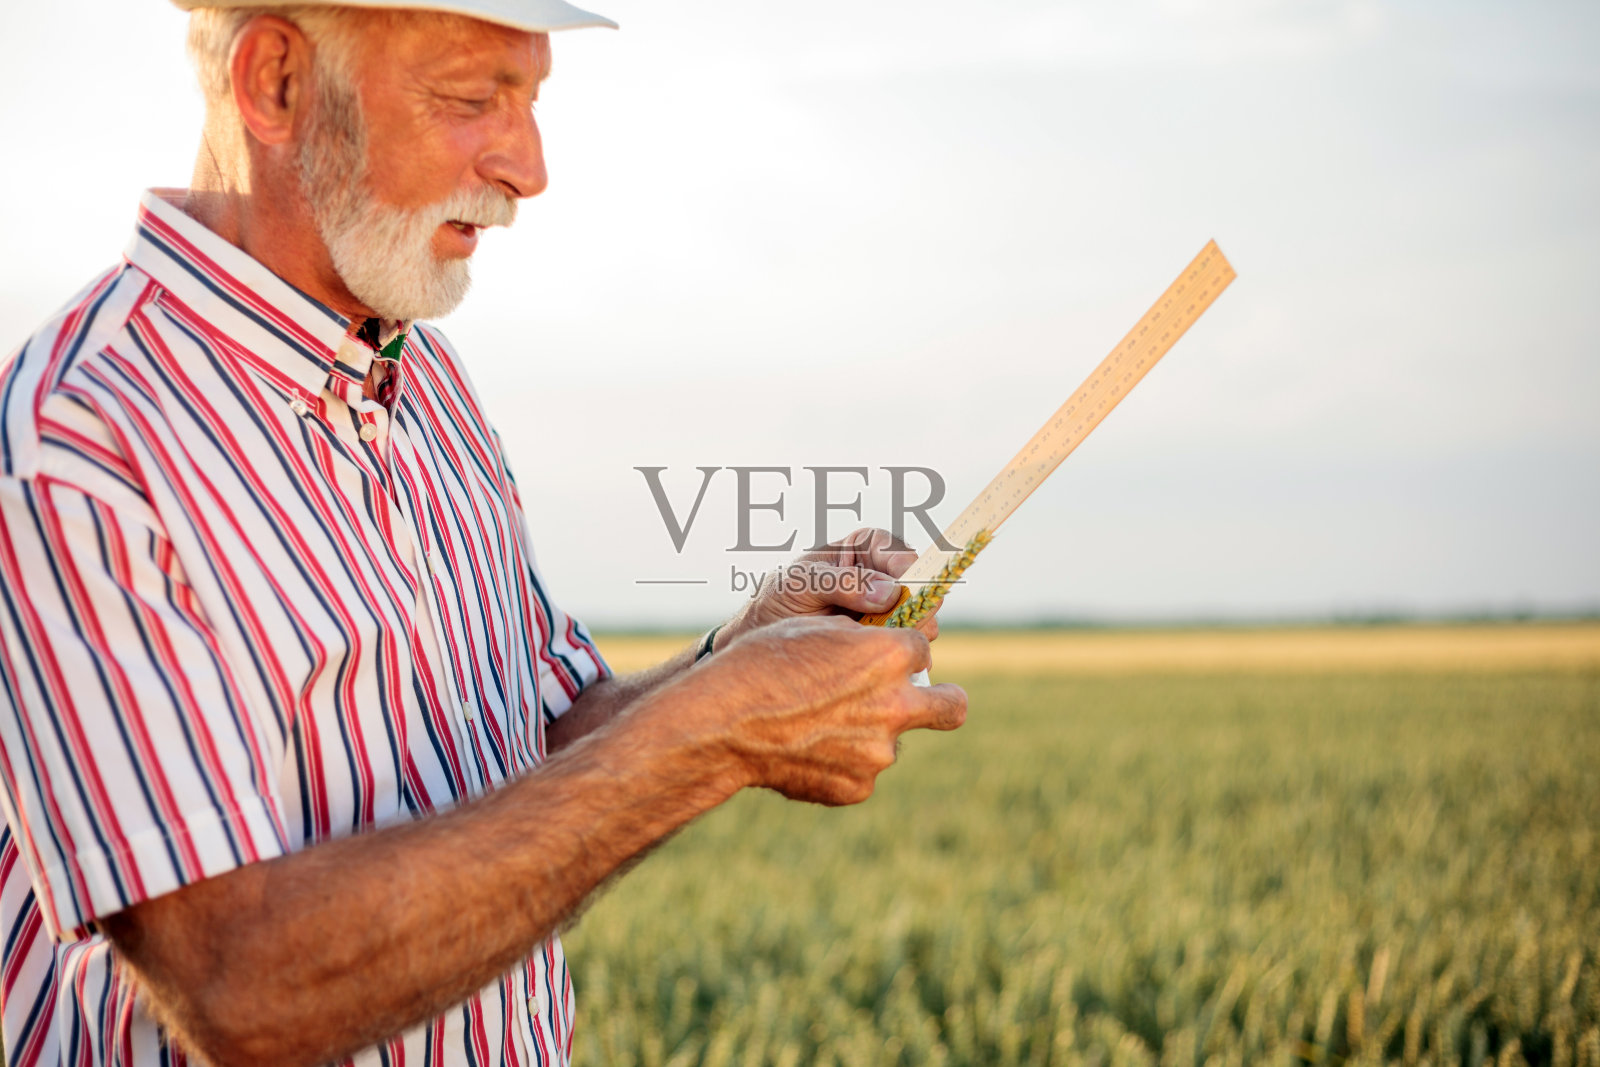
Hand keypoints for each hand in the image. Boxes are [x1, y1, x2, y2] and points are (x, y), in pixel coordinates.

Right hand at [683, 616, 966, 805]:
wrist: (725, 722)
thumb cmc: (763, 662)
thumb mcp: (815, 629)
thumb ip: (864, 642)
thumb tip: (887, 651)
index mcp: (890, 656)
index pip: (922, 649)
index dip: (901, 651)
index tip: (885, 657)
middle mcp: (896, 704)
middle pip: (953, 705)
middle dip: (944, 700)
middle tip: (920, 700)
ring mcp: (879, 752)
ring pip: (892, 741)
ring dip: (870, 735)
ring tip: (815, 728)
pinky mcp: (858, 787)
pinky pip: (862, 773)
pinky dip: (842, 765)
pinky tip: (803, 752)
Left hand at [718, 528, 938, 646]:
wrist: (763, 641)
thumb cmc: (777, 600)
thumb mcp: (801, 585)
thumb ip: (841, 584)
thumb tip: (888, 592)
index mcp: (864, 548)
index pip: (900, 553)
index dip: (909, 572)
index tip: (904, 593)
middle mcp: (883, 576)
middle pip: (921, 589)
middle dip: (914, 609)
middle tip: (899, 628)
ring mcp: (889, 611)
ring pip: (921, 621)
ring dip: (908, 636)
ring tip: (877, 646)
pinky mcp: (887, 641)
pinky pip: (908, 647)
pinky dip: (899, 656)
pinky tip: (878, 662)